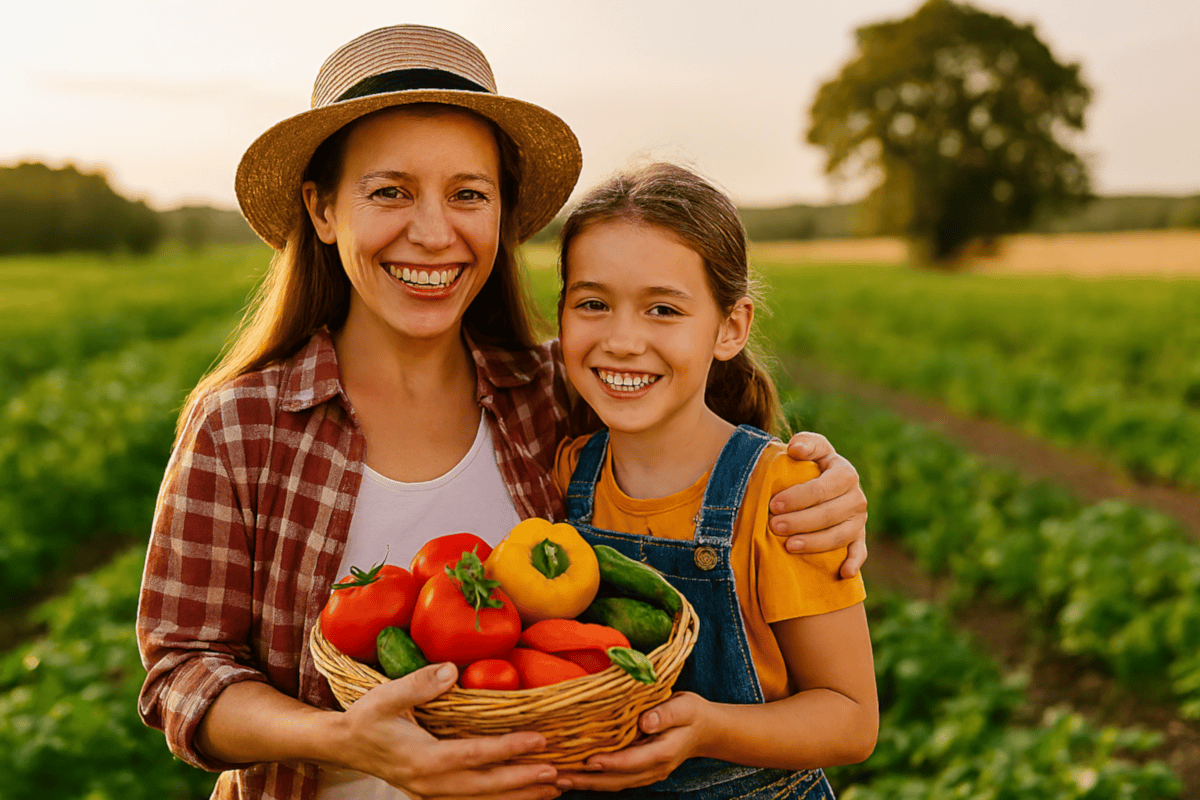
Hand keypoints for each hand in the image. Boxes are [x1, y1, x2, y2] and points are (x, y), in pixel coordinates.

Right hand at [338, 662, 560, 799]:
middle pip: (484, 787)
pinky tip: (522, 794)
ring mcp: (432, 793)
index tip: (538, 741)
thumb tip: (451, 669)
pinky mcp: (434, 794)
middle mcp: (429, 783)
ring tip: (551, 790)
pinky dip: (500, 799)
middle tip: (555, 774)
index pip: (474, 755)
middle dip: (522, 782)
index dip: (508, 749)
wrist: (344, 746)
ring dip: (518, 796)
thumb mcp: (386, 696)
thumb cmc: (366, 718)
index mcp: (422, 759)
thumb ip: (419, 683)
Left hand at [553, 692, 708, 791]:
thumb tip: (645, 722)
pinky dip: (594, 779)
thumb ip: (665, 714)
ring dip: (586, 783)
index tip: (587, 761)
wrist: (705, 730)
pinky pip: (615, 779)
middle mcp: (653, 769)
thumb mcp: (684, 707)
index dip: (608, 763)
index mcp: (662, 753)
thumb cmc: (692, 715)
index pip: (631, 762)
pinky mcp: (640, 771)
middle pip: (616, 780)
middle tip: (558, 777)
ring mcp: (647, 773)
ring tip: (558, 780)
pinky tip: (575, 775)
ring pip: (612, 783)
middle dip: (587, 780)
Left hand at [770, 431, 867, 577]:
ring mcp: (859, 520)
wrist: (821, 482)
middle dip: (800, 521)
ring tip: (789, 546)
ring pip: (840, 535)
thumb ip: (804, 443)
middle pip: (830, 514)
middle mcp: (857, 497)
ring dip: (815, 543)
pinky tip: (842, 573)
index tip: (773, 504)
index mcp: (845, 473)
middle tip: (774, 526)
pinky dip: (853, 563)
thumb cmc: (809, 464)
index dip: (799, 497)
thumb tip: (795, 449)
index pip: (824, 487)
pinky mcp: (859, 538)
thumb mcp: (808, 447)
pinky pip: (859, 552)